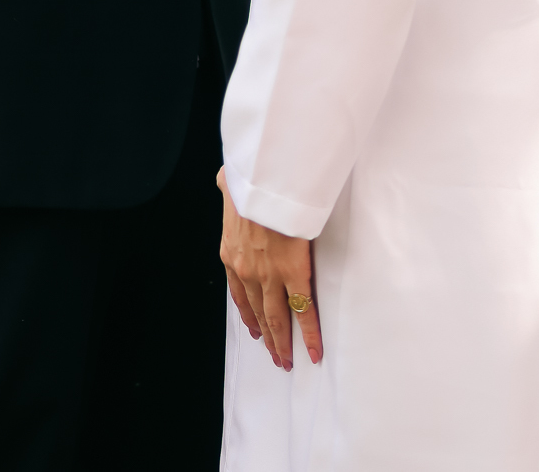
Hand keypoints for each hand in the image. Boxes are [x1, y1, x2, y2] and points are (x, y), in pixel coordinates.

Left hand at [218, 167, 321, 371]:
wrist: (263, 183)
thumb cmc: (248, 179)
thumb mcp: (229, 188)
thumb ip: (228, 192)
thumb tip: (225, 182)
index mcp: (231, 254)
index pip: (239, 294)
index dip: (248, 314)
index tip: (254, 329)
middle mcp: (246, 271)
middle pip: (258, 312)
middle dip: (267, 336)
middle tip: (275, 356)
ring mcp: (268, 275)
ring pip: (276, 318)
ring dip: (282, 342)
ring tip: (287, 360)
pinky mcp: (293, 272)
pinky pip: (302, 310)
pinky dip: (309, 334)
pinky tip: (313, 350)